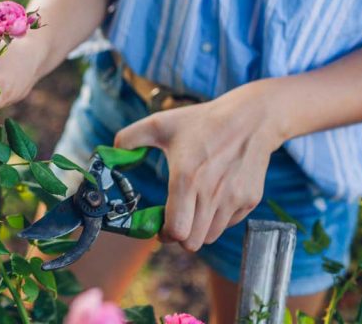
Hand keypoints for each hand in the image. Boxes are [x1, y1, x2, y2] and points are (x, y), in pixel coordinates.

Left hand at [114, 82, 286, 251]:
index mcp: (186, 177)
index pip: (177, 230)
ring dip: (198, 230)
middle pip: (192, 242)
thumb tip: (111, 152)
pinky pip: (228, 224)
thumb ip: (129, 138)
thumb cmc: (203, 121)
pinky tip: (213, 198)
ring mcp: (233, 199)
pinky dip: (217, 220)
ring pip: (210, 237)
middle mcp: (211, 193)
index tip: (159, 225)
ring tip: (192, 209)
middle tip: (174, 221)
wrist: (250, 119)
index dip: (164, 234)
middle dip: (178, 236)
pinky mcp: (249, 201)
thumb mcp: (160, 124)